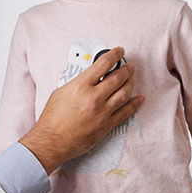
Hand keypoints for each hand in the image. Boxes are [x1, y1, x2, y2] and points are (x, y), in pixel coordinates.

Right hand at [19, 47, 143, 173]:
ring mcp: (102, 112)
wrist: (52, 141)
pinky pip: (125, 112)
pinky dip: (134, 104)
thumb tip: (91, 76)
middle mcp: (93, 97)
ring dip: (131, 82)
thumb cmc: (52, 117)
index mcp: (80, 86)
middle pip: (118, 77)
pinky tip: (139, 98)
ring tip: (132, 77)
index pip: (103, 64)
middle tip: (129, 65)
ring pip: (124, 93)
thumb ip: (78, 82)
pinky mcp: (106, 126)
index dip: (114, 54)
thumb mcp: (61, 91)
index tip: (120, 51)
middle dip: (126, 68)